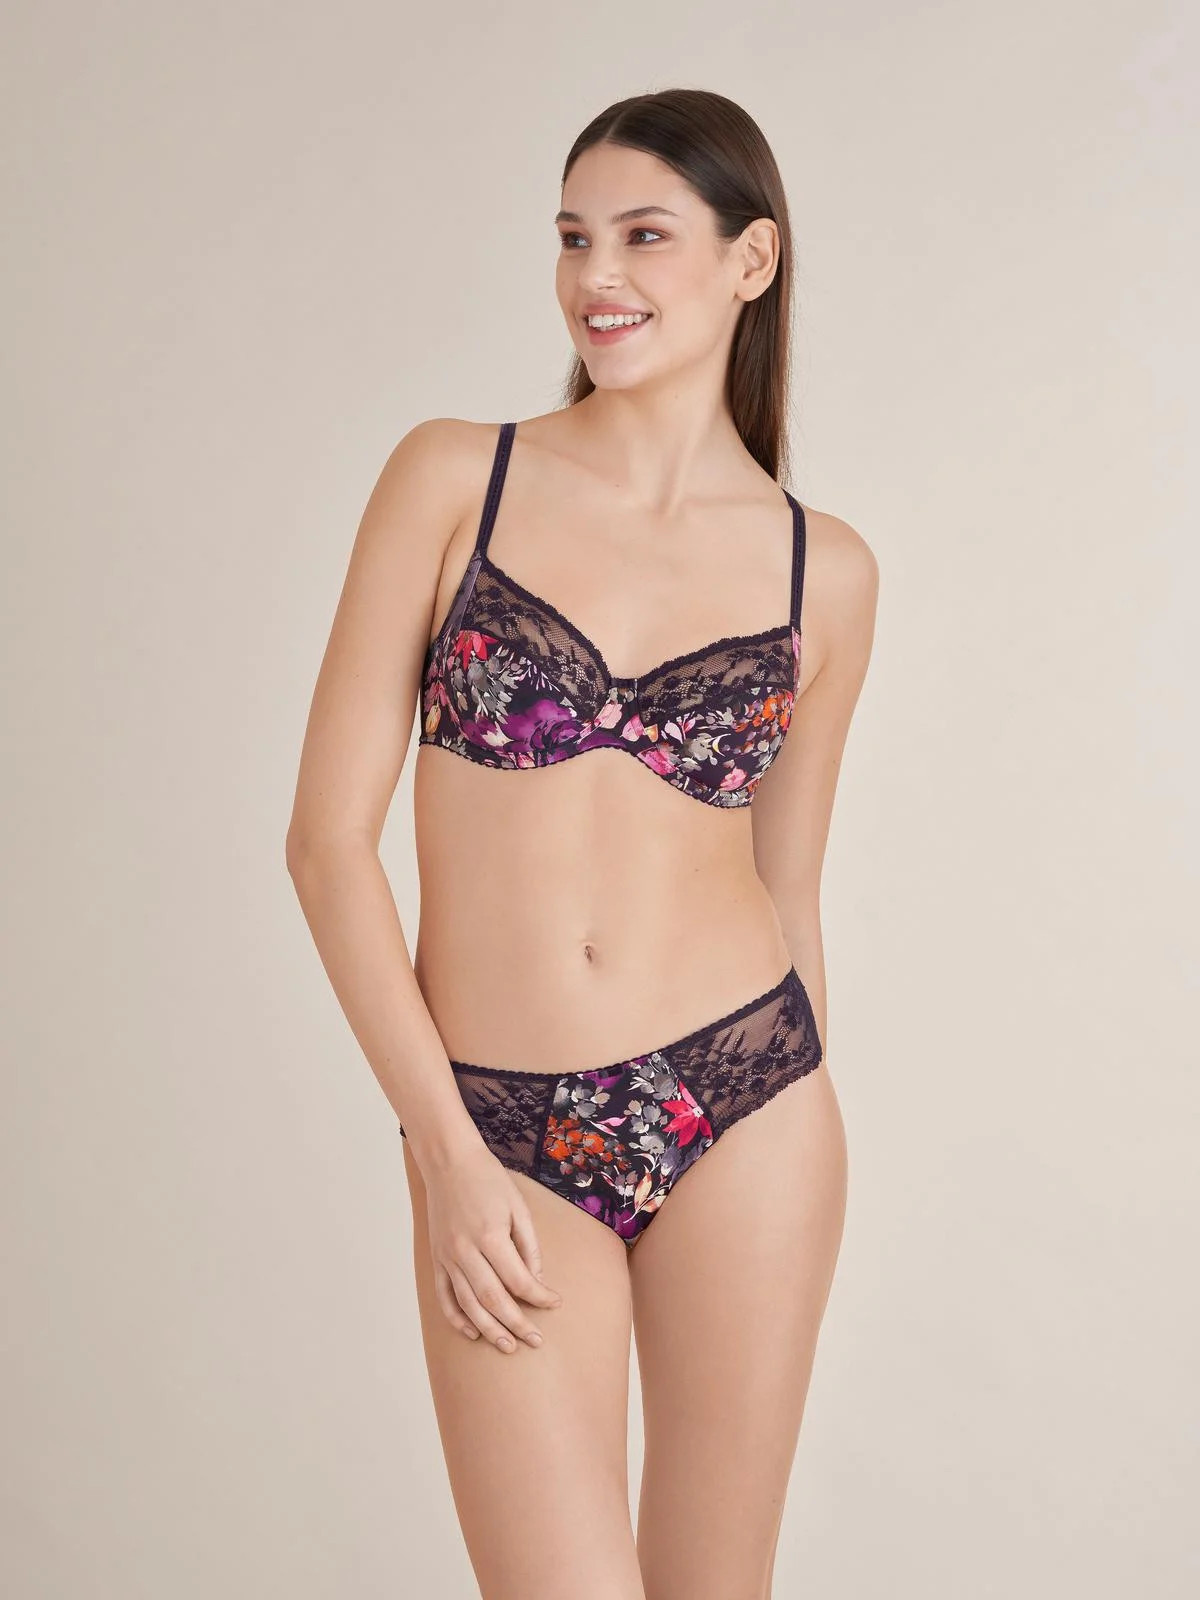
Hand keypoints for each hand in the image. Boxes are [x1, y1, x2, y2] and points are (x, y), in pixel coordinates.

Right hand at [422, 1140, 562, 1351]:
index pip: (518, 1279)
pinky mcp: (436, 1258)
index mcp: (490, 1236)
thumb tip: (536, 1280)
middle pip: (493, 1299)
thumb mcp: (518, 1207)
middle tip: (536, 1341)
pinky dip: (457, 1318)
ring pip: (468, 1304)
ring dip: (488, 1329)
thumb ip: (528, 1246)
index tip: (555, 1304)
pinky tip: (473, 1332)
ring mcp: (447, 1257)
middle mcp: (465, 1251)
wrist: (449, 1162)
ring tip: (508, 1346)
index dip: (539, 1296)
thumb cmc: (488, 1180)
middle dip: (516, 1324)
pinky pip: (444, 1296)